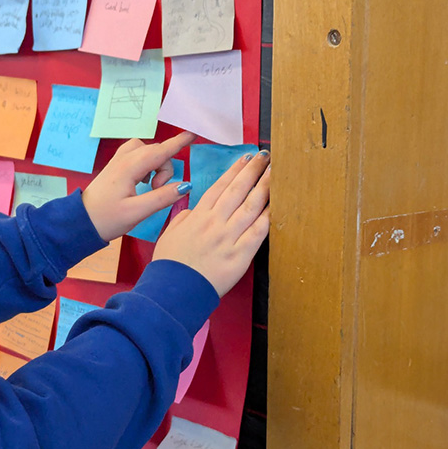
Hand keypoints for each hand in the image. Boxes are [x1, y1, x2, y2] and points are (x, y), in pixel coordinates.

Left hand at [82, 132, 195, 241]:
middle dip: (166, 169)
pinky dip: (148, 165)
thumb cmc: (107, 219)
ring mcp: (119, 160)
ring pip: (149, 152)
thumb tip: (185, 186)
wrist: (81, 221)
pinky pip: (139, 155)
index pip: (160, 151)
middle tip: (158, 191)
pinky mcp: (117, 165)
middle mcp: (125, 158)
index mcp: (130, 167)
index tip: (193, 133)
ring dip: (157, 166)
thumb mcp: (137, 212)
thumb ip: (162, 198)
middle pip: (157, 152)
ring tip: (151, 188)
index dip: (179, 142)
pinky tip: (144, 182)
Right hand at [153, 150, 269, 296]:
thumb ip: (184, 218)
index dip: (234, 171)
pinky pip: (257, 233)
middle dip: (253, 171)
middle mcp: (215, 223)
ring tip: (275, 172)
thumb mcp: (170, 234)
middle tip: (265, 156)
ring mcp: (228, 238)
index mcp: (198, 216)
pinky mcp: (239, 256)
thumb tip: (194, 210)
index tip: (246, 158)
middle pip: (238, 191)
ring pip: (250, 207)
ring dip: (265, 187)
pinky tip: (277, 205)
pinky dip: (268, 217)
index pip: (220, 187)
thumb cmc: (170, 265)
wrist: (173, 291)